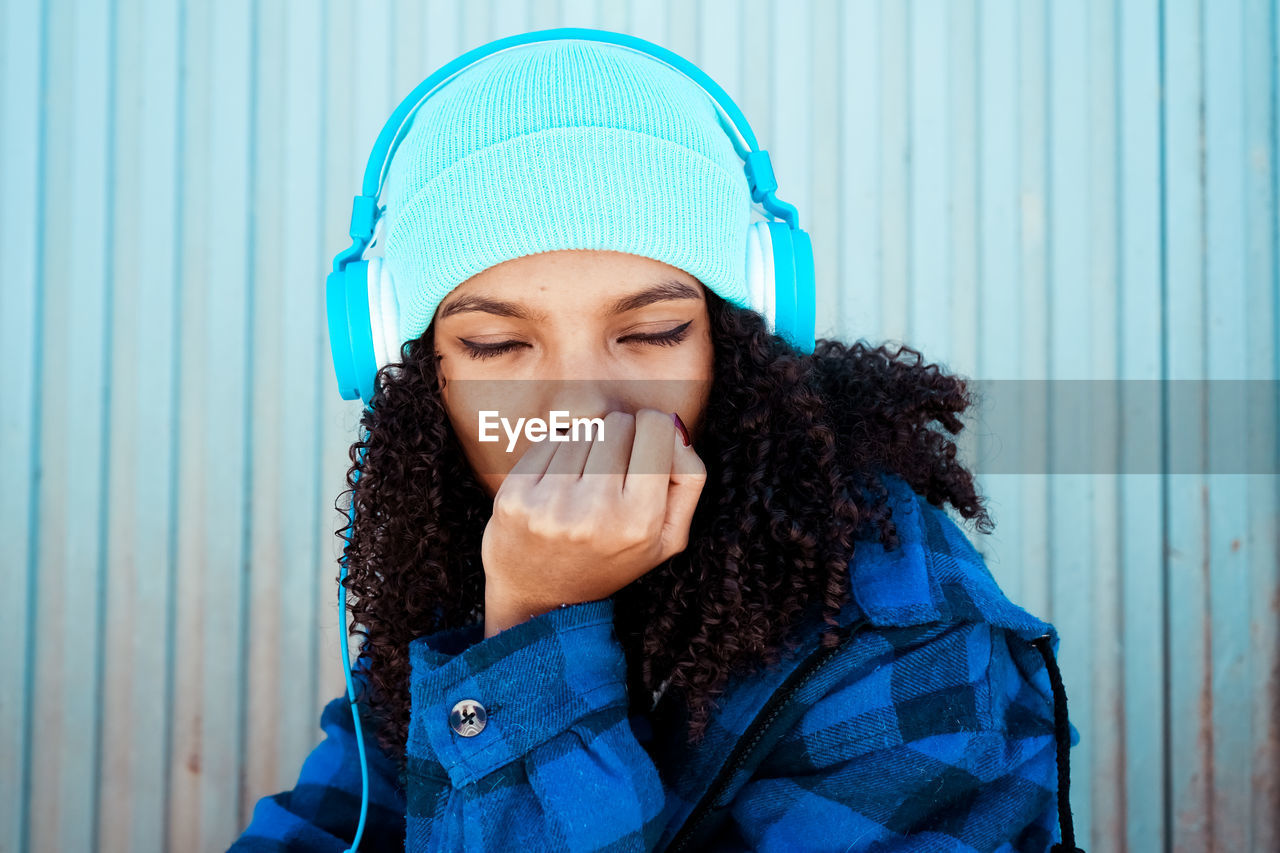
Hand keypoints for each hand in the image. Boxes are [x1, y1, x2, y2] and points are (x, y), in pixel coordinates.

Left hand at [481, 408, 705, 635]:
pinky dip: (558, 452)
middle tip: (614, 468)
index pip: (657, 428)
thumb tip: (674, 425)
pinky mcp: (514, 496)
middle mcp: (595, 512)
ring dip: (588, 445)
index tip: (647, 444)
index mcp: (640, 522)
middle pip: (618, 424)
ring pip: (583, 430)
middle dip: (621, 437)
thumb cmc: (611, 558)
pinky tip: (558, 483)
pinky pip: (549, 440)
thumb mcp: (667, 537)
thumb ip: (687, 479)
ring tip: (585, 481)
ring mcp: (550, 504)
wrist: (541, 596)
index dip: (655, 429)